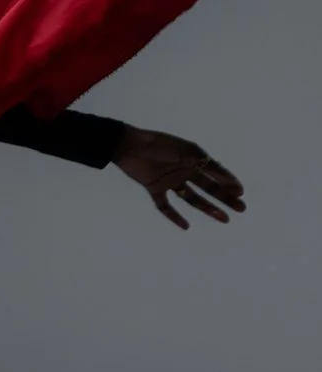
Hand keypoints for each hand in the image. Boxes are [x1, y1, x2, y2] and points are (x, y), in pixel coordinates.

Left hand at [112, 125, 245, 229]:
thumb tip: (230, 179)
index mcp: (193, 159)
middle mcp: (183, 171)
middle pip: (208, 188)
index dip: (229, 183)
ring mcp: (169, 180)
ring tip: (224, 219)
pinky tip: (185, 226)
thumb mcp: (188, 153)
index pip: (215, 174)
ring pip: (192, 198)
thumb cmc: (160, 145)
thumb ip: (208, 165)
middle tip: (241, 209)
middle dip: (225, 198)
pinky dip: (174, 216)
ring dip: (208, 208)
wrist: (129, 145)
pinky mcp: (154, 188)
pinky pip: (165, 206)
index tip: (241, 193)